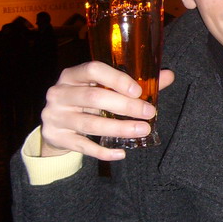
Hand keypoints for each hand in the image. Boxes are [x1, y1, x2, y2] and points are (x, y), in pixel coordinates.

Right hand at [39, 62, 174, 160]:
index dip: (116, 79)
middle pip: (94, 98)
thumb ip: (134, 84)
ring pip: (90, 124)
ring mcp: (55, 116)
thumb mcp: (102, 90)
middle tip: (149, 112)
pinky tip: (122, 152)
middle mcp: (59, 93)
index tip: (138, 90)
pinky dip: (104, 152)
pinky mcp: (56, 137)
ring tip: (143, 130)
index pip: (92, 69)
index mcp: (71, 75)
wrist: (53, 127)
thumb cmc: (85, 103)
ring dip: (119, 128)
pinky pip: (83, 146)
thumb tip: (169, 76)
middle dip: (125, 106)